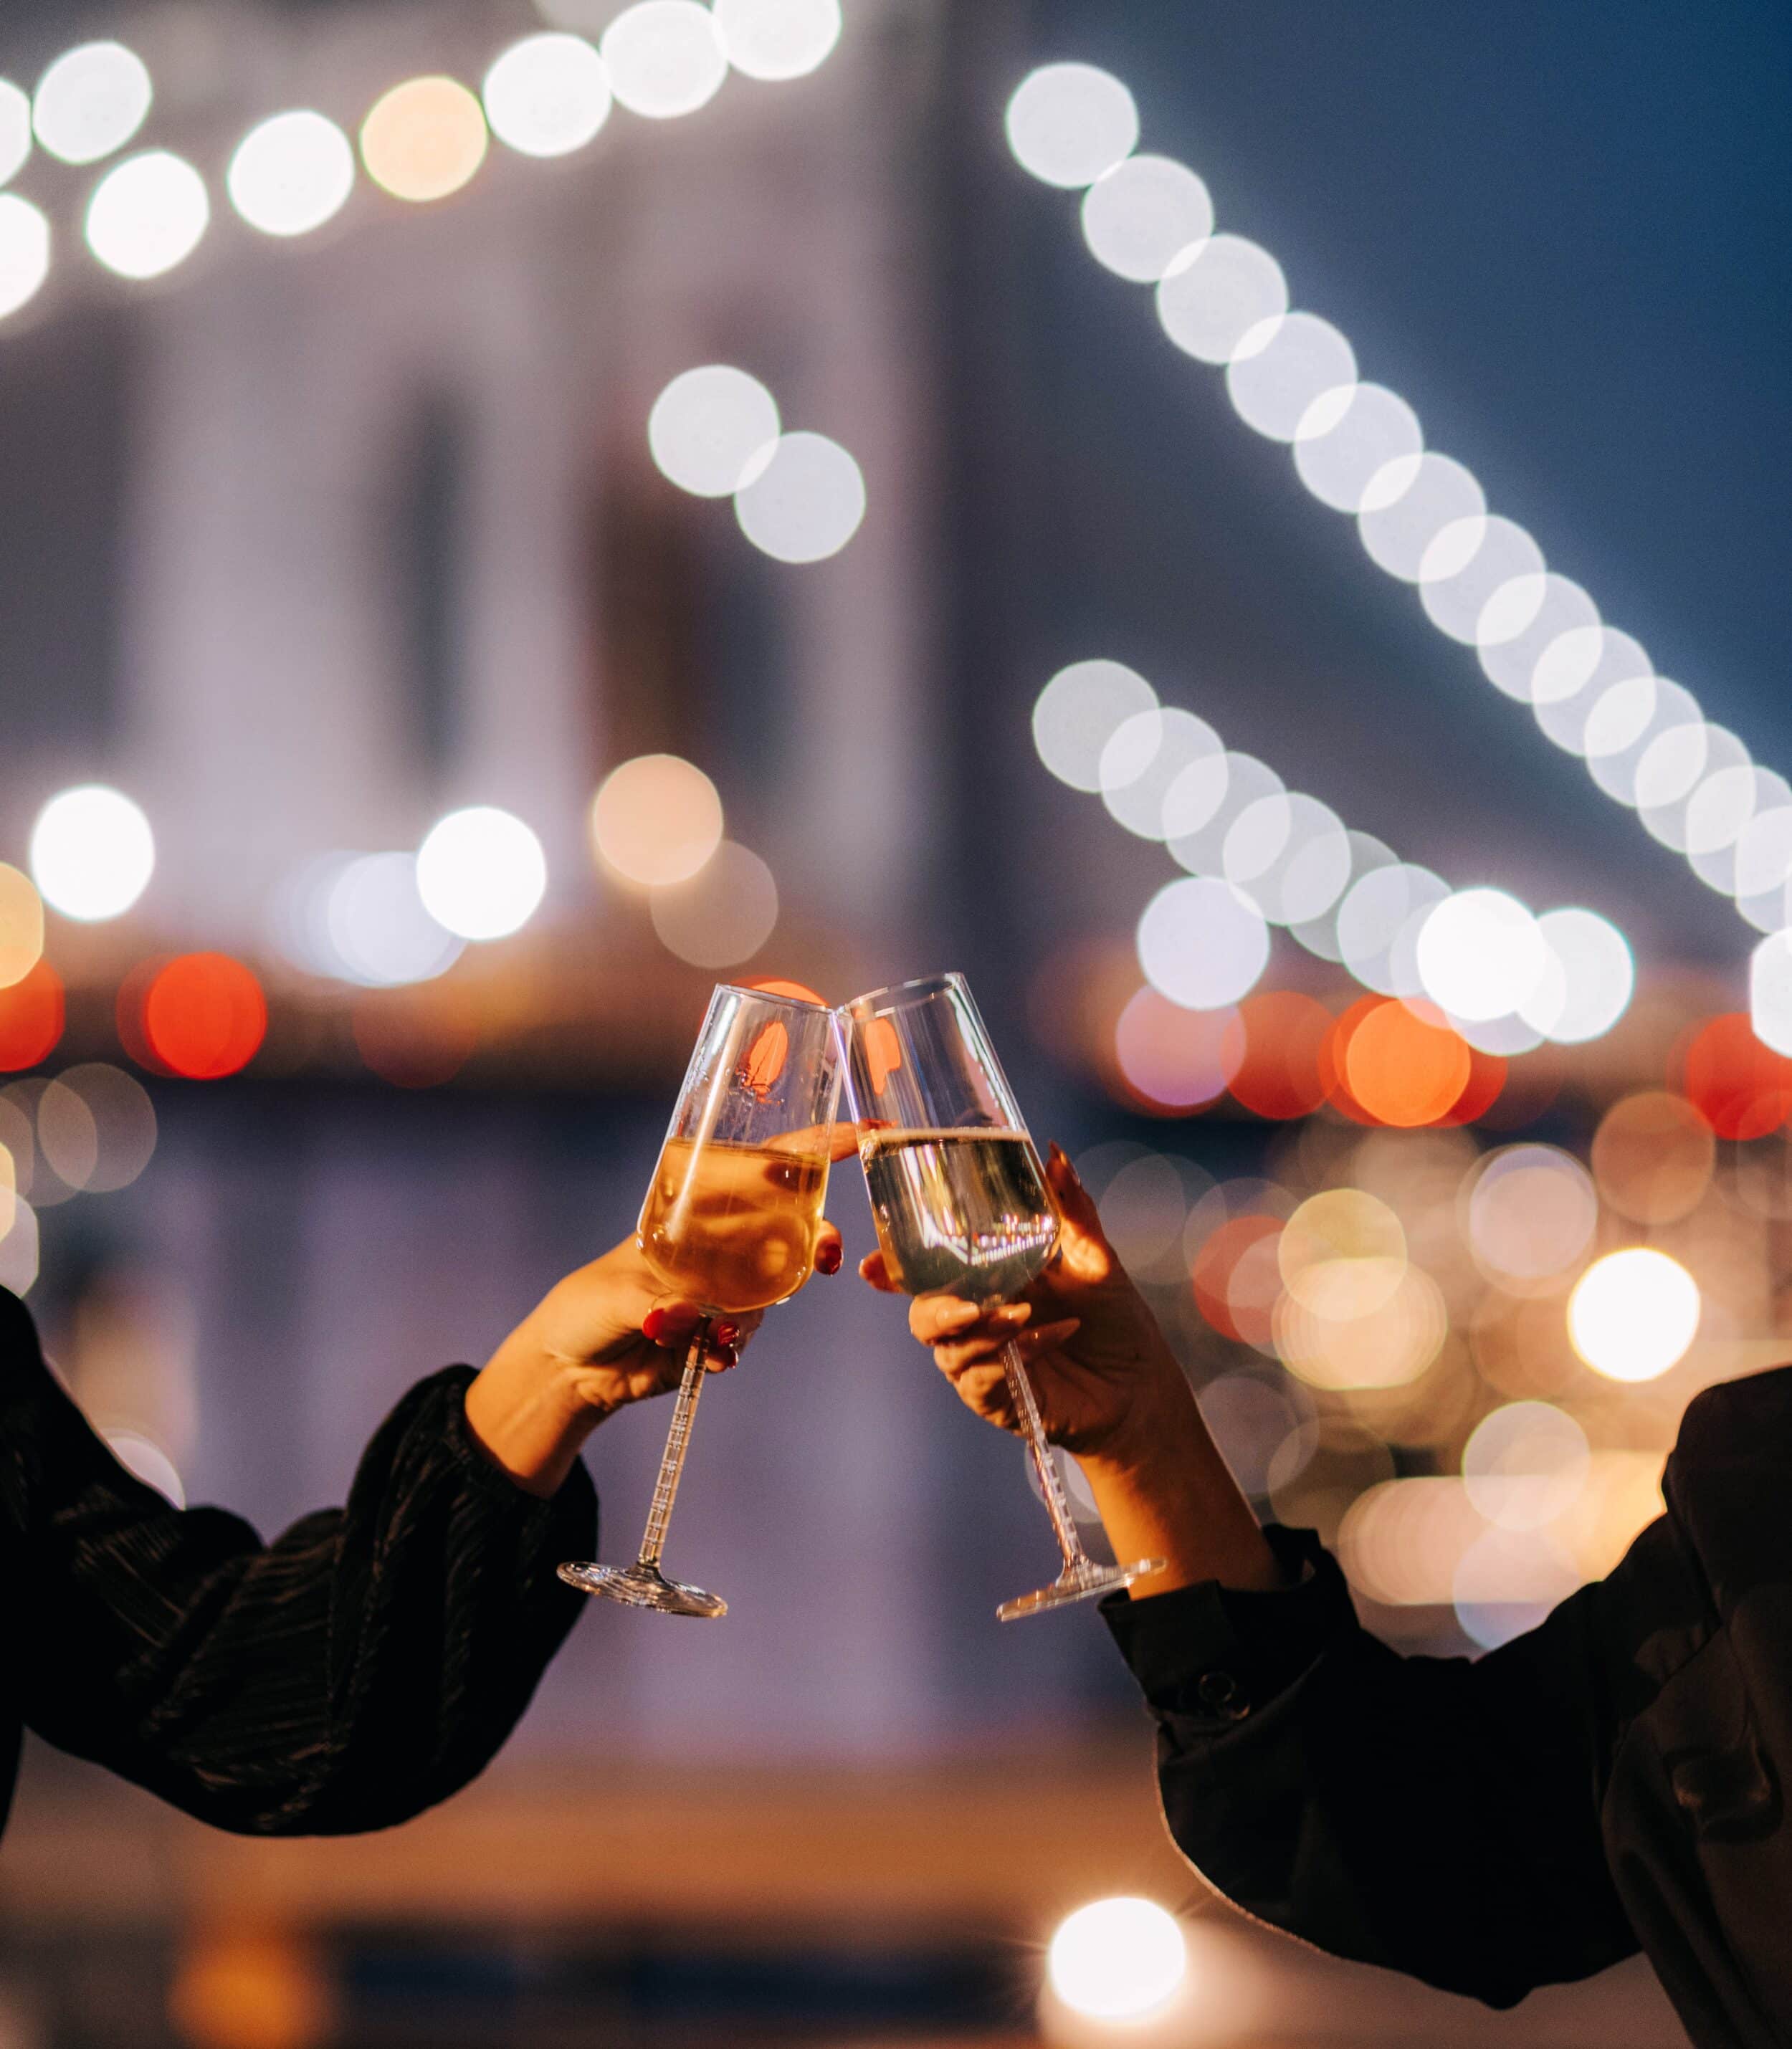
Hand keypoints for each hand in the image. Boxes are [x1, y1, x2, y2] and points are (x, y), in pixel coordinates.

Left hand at [467, 1126, 857, 1496]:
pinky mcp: (724, 1333)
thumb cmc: (588, 1304)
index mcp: (699, 1208)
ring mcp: (728, 1288)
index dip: (814, 1146)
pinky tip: (706, 1356)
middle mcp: (723, 1243)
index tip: (862, 1131)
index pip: (766, 1166)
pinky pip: (750, 1336)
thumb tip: (687, 1314)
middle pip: (793, 1226)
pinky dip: (732, 1348)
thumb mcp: (615, 1292)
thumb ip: (653, 1302)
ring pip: (777, 1289)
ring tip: (722, 1331)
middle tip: (828, 1253)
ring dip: (759, 1307)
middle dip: (820, 1237)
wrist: (572, 1368)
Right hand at [860, 1143, 1193, 1467]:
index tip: (869, 1266)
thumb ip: (1069, 1207)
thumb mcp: (1092, 1255)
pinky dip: (1017, 1351)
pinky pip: (983, 1376)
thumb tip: (1054, 1154)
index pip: (921, 1271)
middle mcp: (973, 1318)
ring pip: (947, 1346)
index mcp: (983, 1278)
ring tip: (1021, 1314)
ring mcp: (980, 1360)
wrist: (1141, 1385)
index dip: (888, 1269)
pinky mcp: (994, 1397)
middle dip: (932, 1307)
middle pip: (921, 1313)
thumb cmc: (1112, 1318)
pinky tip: (1056, 1335)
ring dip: (980, 1329)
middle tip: (966, 1304)